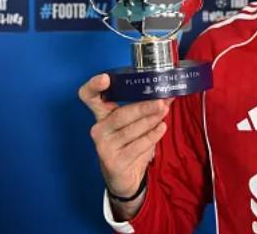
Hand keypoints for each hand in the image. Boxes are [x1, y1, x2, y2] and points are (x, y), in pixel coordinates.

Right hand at [78, 74, 173, 199]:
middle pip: (120, 114)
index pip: (89, 97)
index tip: (106, 78)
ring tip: (164, 112)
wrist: (125, 177)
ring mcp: (104, 146)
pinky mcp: (114, 162)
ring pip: (130, 130)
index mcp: (102, 114)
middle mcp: (99, 129)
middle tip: (161, 101)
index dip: (93, 86)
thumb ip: (148, 108)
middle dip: (142, 107)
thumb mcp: (136, 123)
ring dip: (150, 120)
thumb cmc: (130, 144)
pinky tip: (161, 128)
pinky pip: (137, 146)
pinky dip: (152, 136)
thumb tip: (168, 94)